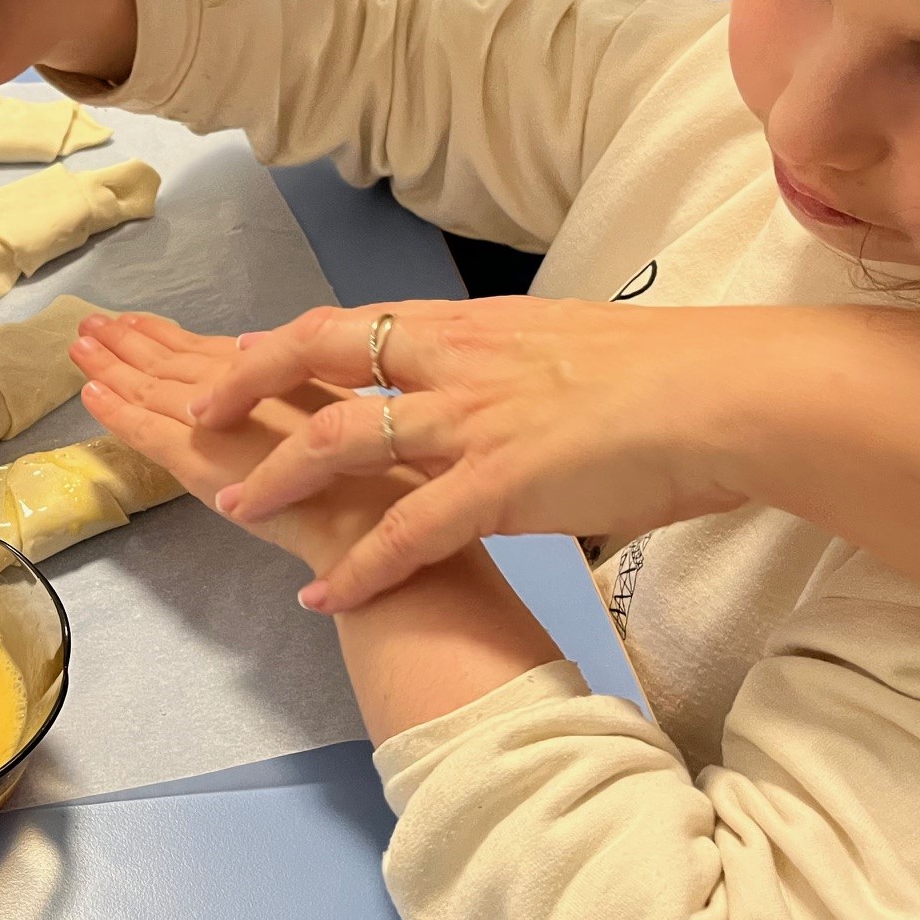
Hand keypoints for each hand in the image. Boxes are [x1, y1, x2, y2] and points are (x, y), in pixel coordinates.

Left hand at [69, 314, 419, 581]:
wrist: (372, 521)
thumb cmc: (381, 483)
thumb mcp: (351, 426)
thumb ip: (314, 406)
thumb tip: (284, 391)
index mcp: (283, 377)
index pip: (214, 351)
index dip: (175, 335)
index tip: (142, 320)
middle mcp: (246, 388)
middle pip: (177, 359)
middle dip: (135, 340)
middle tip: (95, 322)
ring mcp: (218, 422)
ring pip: (153, 387)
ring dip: (114, 364)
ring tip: (80, 345)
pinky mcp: (197, 459)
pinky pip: (145, 430)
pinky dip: (116, 411)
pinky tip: (90, 394)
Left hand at [193, 298, 768, 610]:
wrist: (729, 396)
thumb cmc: (669, 377)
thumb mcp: (567, 350)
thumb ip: (511, 368)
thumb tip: (493, 386)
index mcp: (473, 326)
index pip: (354, 322)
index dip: (285, 341)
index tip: (235, 355)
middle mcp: (459, 360)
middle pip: (320, 352)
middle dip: (245, 378)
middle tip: (190, 407)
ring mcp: (475, 420)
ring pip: (344, 437)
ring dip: (279, 471)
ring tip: (231, 502)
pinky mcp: (503, 482)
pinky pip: (409, 529)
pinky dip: (360, 565)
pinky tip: (322, 596)